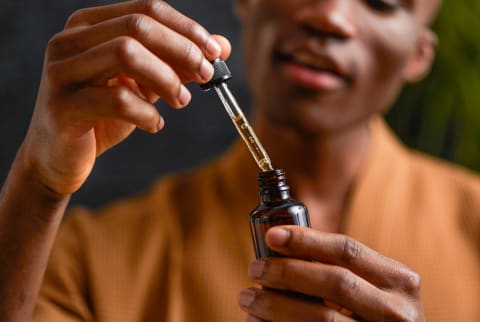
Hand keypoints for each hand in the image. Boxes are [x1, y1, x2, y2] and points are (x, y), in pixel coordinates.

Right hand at [20, 0, 230, 195]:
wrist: (60, 156)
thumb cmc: (103, 115)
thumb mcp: (145, 84)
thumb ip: (177, 63)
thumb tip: (222, 48)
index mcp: (89, 26)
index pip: (145, 10)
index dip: (186, 28)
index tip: (215, 52)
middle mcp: (69, 41)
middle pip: (138, 27)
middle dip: (182, 50)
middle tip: (206, 76)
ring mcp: (61, 72)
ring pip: (126, 54)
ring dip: (166, 79)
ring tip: (181, 101)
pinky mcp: (62, 106)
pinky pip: (117, 101)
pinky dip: (147, 114)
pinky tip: (155, 125)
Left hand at [239, 226, 423, 320]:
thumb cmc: (373, 314)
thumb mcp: (371, 287)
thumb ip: (337, 268)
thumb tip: (279, 247)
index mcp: (399, 280)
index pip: (347, 250)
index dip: (306, 239)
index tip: (271, 235)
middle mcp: (397, 311)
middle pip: (334, 282)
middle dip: (287, 273)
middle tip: (255, 269)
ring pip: (323, 319)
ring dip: (277, 307)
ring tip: (249, 298)